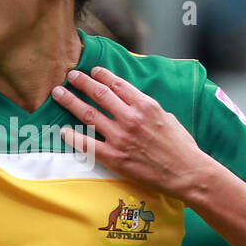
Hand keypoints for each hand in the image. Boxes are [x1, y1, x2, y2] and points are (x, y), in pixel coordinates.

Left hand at [52, 67, 213, 199]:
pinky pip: (87, 144)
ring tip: (58, 94)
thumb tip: (133, 104)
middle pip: (99, 94)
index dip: (101, 75)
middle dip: (81, 82)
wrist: (187, 173)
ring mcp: (120, 137)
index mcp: (146, 105)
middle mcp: (131, 117)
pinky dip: (73, 137)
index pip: (117, 84)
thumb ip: (147, 109)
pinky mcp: (114, 157)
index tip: (92, 72)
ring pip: (88, 114)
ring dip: (70, 101)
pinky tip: (63, 131)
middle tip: (70, 76)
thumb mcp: (167, 117)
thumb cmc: (181, 147)